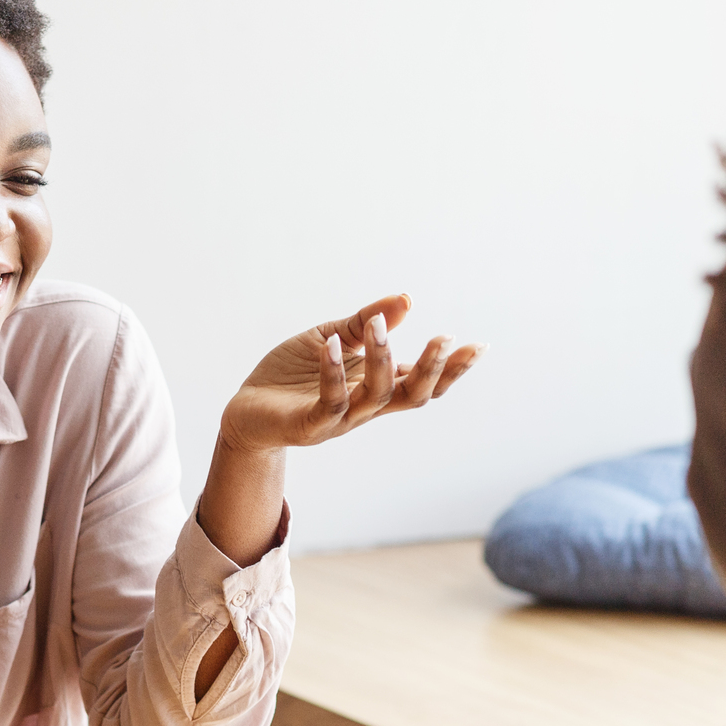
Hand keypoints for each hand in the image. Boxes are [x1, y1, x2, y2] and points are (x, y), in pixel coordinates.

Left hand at [216, 293, 482, 454]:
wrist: (246, 411)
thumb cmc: (290, 377)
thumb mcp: (331, 339)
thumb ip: (366, 324)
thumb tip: (406, 300)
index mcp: (375, 388)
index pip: (423, 382)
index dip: (452, 369)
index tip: (479, 346)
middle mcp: (365, 408)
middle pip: (413, 397)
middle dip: (433, 370)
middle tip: (445, 338)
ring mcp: (339, 420)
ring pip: (375, 396)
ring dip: (381, 358)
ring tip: (379, 325)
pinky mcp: (309, 425)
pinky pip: (329, 402)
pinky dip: (332, 373)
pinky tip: (330, 345)